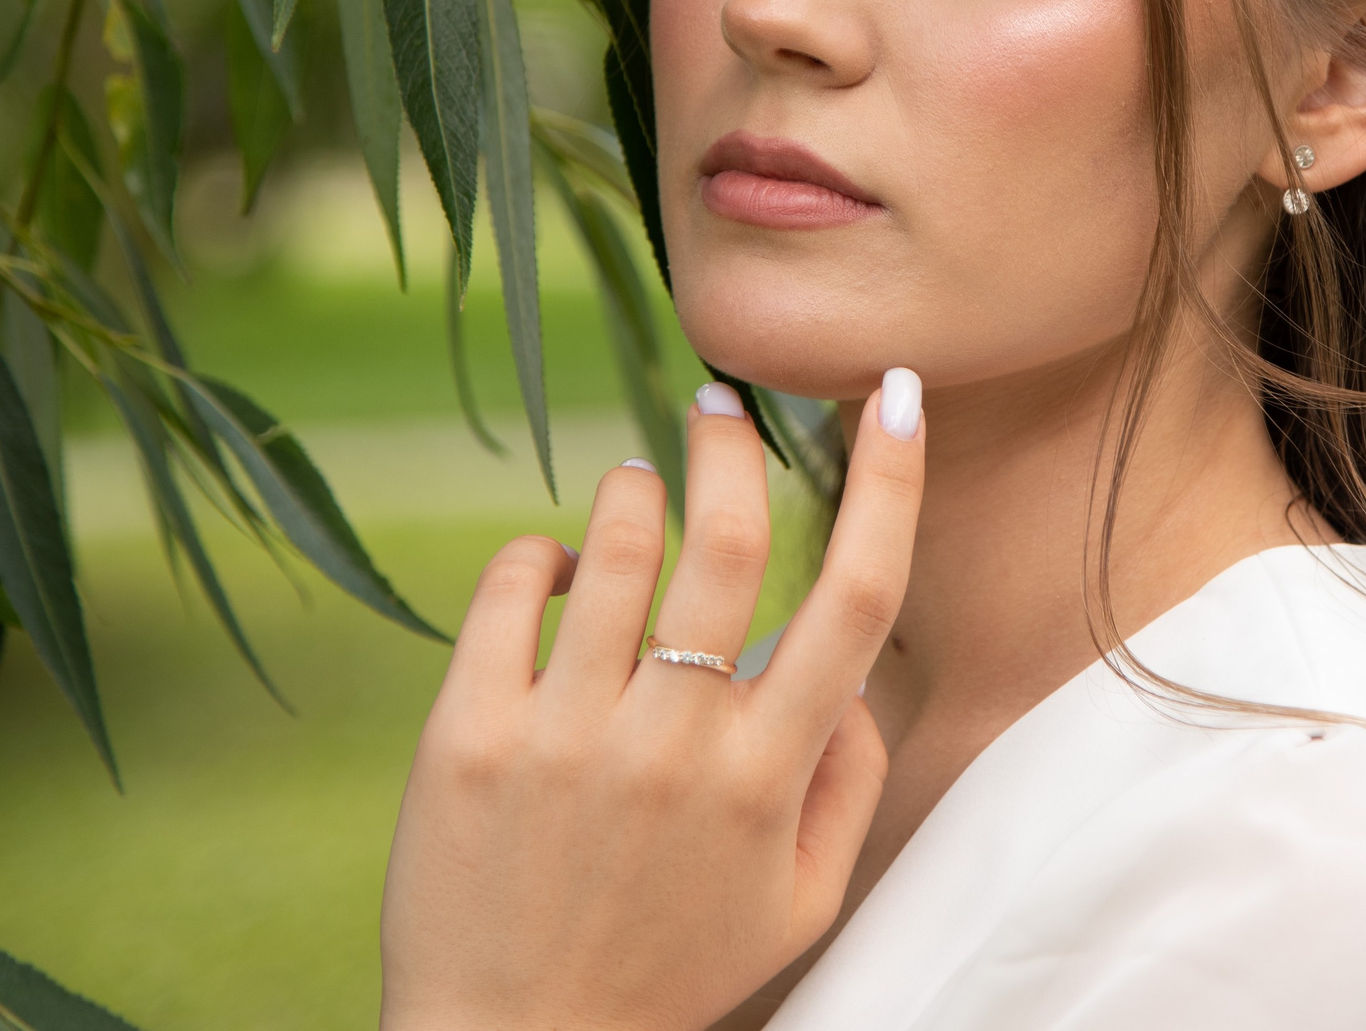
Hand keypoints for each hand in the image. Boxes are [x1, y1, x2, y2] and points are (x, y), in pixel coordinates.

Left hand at [379, 370, 925, 1030]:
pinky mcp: (468, 734)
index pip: (857, 600)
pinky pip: (506, 588)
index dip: (890, 484)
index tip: (897, 396)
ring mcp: (566, 734)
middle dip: (729, 441)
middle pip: (725, 541)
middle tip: (718, 399)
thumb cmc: (669, 969)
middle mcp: (675, 743)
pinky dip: (534, 553)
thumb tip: (848, 674)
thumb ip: (847, 782)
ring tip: (634, 487)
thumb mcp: (801, 902)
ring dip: (631, 489)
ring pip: (611, 546)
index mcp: (767, 777)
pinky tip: (550, 570)